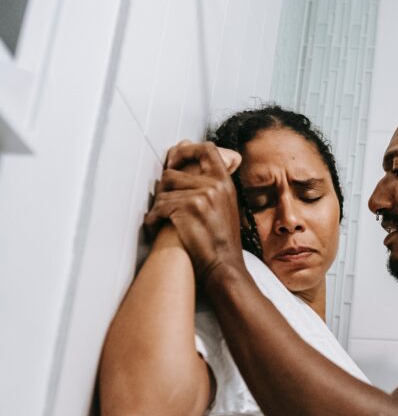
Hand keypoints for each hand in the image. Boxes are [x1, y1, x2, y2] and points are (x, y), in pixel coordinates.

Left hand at [144, 141, 244, 283]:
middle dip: (163, 186)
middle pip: (174, 171)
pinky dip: (153, 220)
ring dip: (158, 207)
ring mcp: (203, 195)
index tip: (174, 161)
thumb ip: (213, 188)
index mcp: (225, 183)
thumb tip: (192, 173)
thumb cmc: (220, 243)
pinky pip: (159, 207)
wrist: (224, 266)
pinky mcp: (188, 207)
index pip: (206, 149)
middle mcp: (216, 185)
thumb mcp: (226, 208)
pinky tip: (157, 228)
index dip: (185, 150)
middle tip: (161, 197)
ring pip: (163, 191)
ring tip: (163, 220)